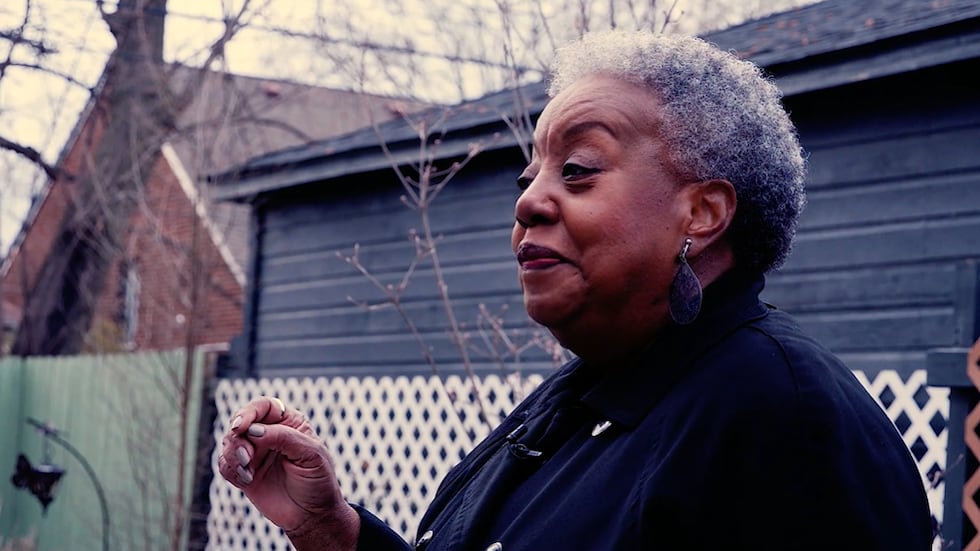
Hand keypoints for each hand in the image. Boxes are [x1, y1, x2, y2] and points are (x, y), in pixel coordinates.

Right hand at [218, 397, 358, 548]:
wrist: (313, 515)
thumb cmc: (318, 481)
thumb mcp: (311, 455)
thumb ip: (284, 438)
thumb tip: (253, 430)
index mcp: (289, 422)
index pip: (263, 406)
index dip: (249, 412)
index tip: (240, 426)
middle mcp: (269, 434)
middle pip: (240, 422)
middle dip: (237, 439)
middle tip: (247, 458)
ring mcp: (255, 453)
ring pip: (228, 443)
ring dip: (233, 455)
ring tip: (248, 472)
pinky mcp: (244, 473)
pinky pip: (225, 465)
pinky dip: (231, 470)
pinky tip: (247, 481)